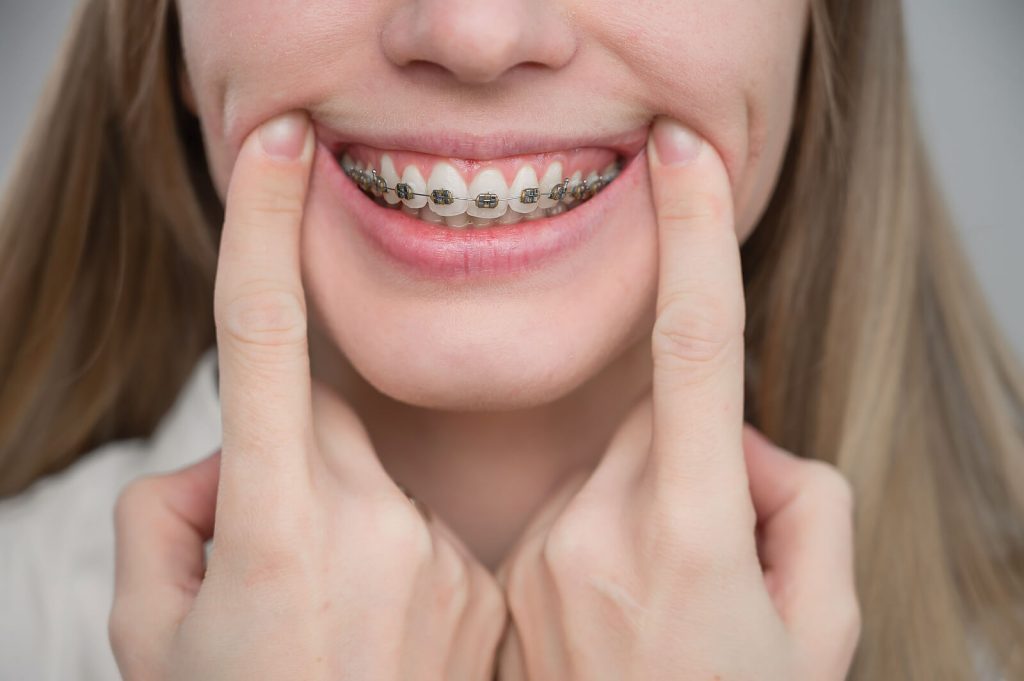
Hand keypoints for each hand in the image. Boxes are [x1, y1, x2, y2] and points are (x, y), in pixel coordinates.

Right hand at [109, 112, 505, 680]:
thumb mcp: (154, 632)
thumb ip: (172, 518)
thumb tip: (229, 468)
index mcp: (278, 528)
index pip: (267, 341)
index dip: (264, 230)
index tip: (277, 141)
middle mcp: (371, 525)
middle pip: (321, 425)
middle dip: (286, 466)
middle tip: (278, 570)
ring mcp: (441, 556)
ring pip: (367, 479)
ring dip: (337, 523)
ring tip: (335, 627)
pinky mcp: (487, 587)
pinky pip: (422, 531)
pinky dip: (391, 564)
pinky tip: (384, 641)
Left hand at [494, 117, 859, 680]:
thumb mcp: (819, 628)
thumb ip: (801, 506)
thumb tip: (741, 449)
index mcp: (686, 532)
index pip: (693, 349)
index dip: (691, 238)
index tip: (679, 152)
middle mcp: (600, 528)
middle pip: (664, 425)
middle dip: (702, 464)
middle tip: (716, 567)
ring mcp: (544, 552)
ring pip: (621, 468)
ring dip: (655, 508)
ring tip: (660, 615)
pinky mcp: (511, 573)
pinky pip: (579, 509)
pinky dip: (611, 539)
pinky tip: (615, 621)